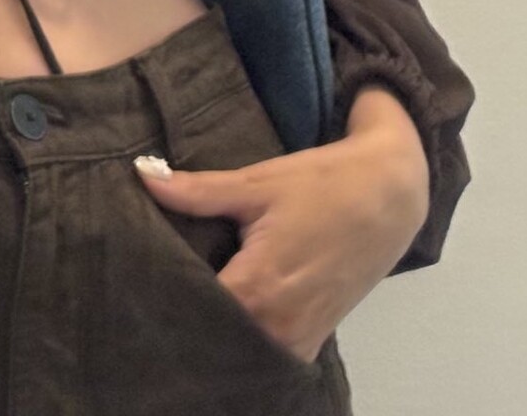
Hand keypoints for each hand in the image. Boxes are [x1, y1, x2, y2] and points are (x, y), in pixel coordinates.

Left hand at [134, 128, 428, 365]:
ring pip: (237, 347)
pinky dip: (245, 335)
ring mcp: (297, 340)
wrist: (390, 195)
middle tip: (152, 283)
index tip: (136, 273)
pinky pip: (265, 350)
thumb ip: (197, 191)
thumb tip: (141, 176)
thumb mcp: (257, 182)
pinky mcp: (312, 341)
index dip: (161, 290)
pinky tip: (226, 310)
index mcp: (255, 290)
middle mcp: (275, 327)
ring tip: (184, 296)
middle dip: (184, 311)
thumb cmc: (322, 185)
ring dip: (214, 327)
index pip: (190, 308)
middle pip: (211, 333)